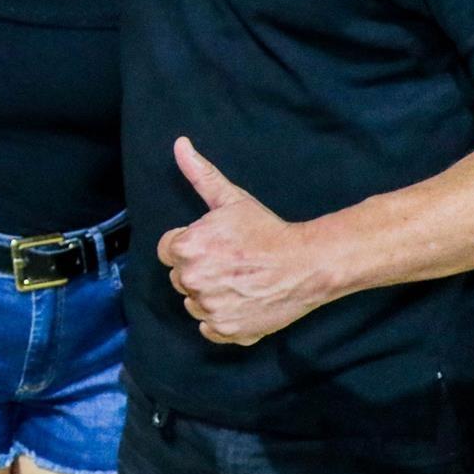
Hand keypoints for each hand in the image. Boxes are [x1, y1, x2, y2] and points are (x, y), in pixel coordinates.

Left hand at [156, 137, 330, 345]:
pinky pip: (207, 327)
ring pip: (193, 303)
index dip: (190, 246)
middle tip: (230, 263)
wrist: (306, 264)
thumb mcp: (231, 199)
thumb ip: (200, 174)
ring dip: (209, 295)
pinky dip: (221, 319)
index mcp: (186, 248)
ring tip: (238, 281)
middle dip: (199, 270)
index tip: (215, 246)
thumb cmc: (267, 230)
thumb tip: (179, 144)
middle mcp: (192, 280)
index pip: (167, 251)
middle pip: (180, 278)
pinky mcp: (225, 330)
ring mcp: (208, 307)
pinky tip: (241, 301)